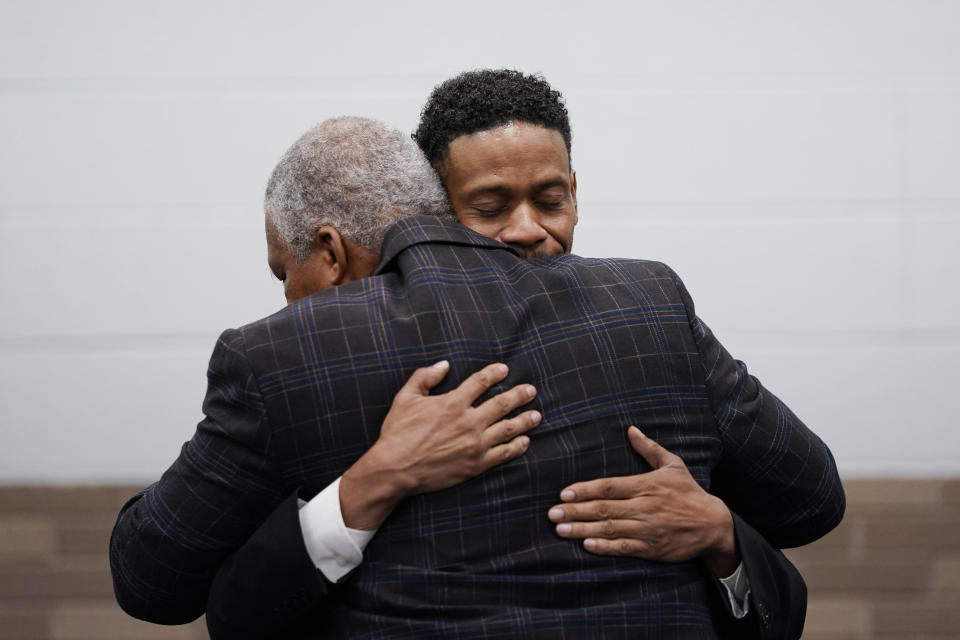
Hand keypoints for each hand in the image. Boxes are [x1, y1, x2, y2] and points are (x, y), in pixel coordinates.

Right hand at [341, 361, 539, 529]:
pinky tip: (525, 441)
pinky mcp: (475, 464)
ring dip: (524, 420)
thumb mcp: (405, 398)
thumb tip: (444, 365)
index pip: (481, 382)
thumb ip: (424, 377)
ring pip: (508, 429)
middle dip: (519, 395)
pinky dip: (517, 447)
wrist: (395, 469)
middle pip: (502, 404)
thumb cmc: (397, 433)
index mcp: (453, 403)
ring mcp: (475, 445)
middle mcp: (468, 422)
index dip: (495, 373)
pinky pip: (503, 454)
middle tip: (531, 390)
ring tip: (536, 415)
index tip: (504, 369)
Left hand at [548, 426, 737, 576]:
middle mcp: (644, 507)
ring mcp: (647, 529)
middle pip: (604, 509)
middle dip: (575, 511)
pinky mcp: (651, 548)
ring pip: (609, 529)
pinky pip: (624, 548)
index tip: (564, 493)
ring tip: (561, 529)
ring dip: (583, 529)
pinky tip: (587, 545)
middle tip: (552, 513)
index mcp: (646, 485)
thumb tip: (631, 430)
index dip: (585, 490)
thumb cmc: (690, 492)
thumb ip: (649, 448)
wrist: (713, 524)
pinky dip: (605, 547)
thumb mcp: (673, 464)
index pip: (609, 487)